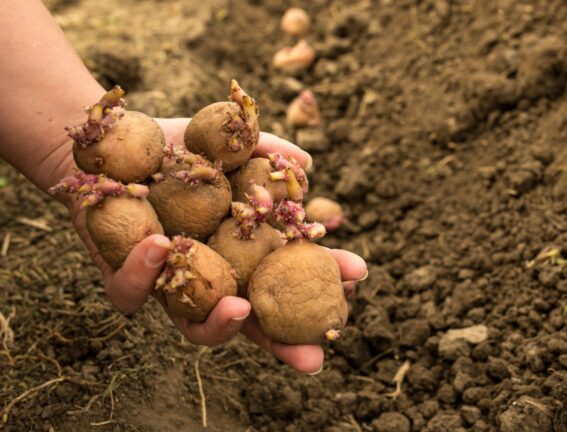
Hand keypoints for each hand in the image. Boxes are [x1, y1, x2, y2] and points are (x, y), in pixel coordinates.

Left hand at [69, 118, 366, 373]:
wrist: (113, 150)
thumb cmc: (179, 151)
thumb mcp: (227, 144)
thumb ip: (266, 152)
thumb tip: (306, 166)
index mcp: (244, 252)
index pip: (290, 276)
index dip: (324, 279)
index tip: (356, 273)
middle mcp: (214, 278)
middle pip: (254, 325)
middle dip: (284, 346)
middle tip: (312, 358)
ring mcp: (172, 287)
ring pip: (197, 330)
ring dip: (221, 325)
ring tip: (239, 307)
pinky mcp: (126, 281)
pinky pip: (134, 293)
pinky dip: (146, 272)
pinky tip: (162, 244)